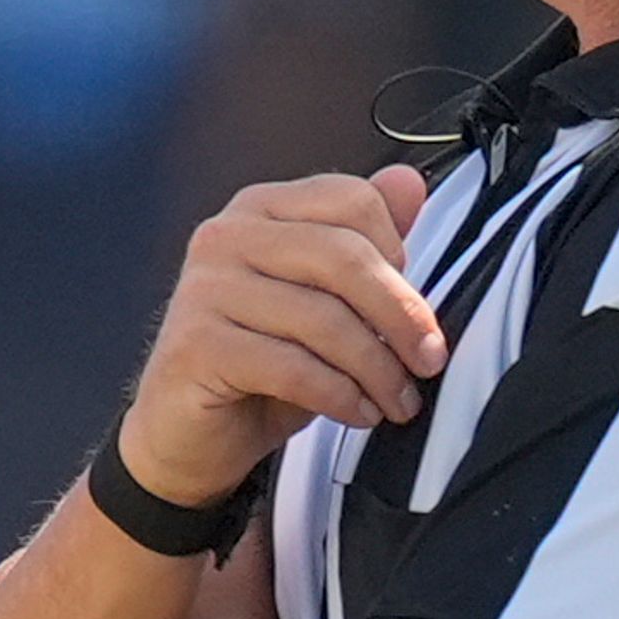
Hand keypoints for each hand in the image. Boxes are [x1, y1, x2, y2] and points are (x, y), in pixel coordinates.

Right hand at [119, 164, 444, 506]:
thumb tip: (409, 183)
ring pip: (323, 319)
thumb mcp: (323, 302)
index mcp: (259, 210)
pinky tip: (359, 413)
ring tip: (397, 400)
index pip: (352, 201)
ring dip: (377, 369)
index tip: (415, 308)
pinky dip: (340, 396)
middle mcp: (225, 236)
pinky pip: (293, 368)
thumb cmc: (261, 367)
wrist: (189, 436)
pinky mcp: (195, 346)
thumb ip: (364, 243)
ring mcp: (204, 289)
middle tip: (430, 360)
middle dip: (402, 315)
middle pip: (343, 256)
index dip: (399, 256)